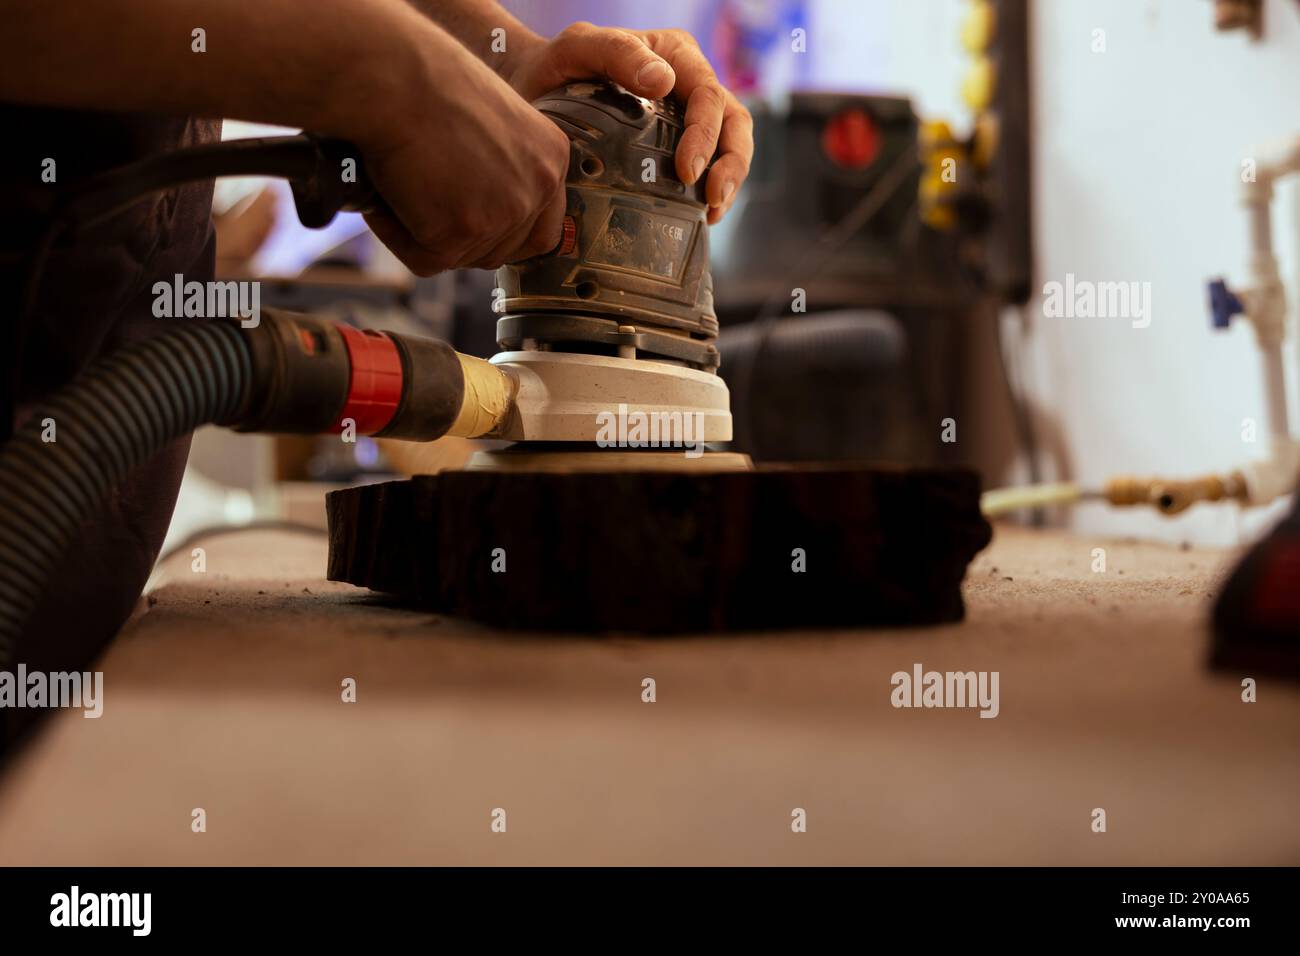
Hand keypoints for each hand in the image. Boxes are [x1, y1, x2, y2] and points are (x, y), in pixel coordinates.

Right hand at [350, 31, 569, 274]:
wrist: (391, 76)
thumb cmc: (426, 82)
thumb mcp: (490, 123)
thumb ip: (503, 167)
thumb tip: (481, 210)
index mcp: (552, 157)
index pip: (543, 228)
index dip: (502, 233)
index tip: (469, 224)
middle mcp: (539, 188)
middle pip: (502, 251)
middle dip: (461, 238)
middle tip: (422, 204)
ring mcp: (504, 213)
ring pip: (461, 256)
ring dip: (424, 232)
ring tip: (399, 184)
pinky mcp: (461, 233)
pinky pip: (424, 258)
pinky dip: (397, 234)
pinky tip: (384, 197)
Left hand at [502, 22, 752, 223]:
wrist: (533, 89)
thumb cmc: (557, 65)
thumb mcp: (579, 47)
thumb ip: (617, 53)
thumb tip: (663, 82)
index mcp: (675, 56)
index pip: (708, 94)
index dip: (705, 134)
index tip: (686, 171)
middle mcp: (687, 84)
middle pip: (733, 121)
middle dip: (731, 162)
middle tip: (712, 198)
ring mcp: (686, 116)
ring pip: (730, 145)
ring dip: (730, 181)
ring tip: (713, 213)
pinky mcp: (677, 145)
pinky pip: (709, 167)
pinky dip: (710, 193)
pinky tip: (701, 217)